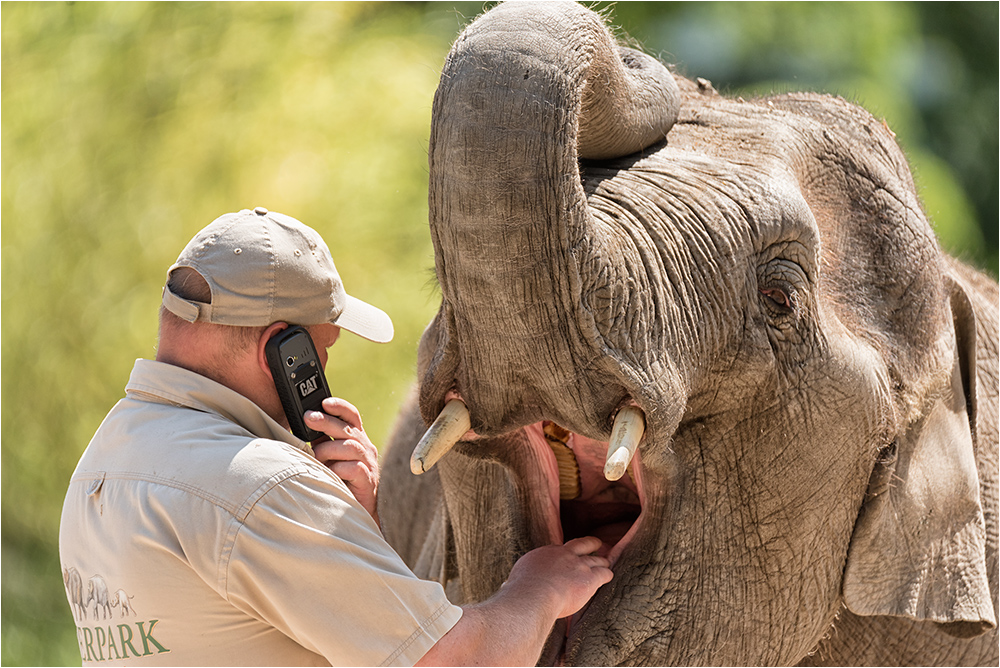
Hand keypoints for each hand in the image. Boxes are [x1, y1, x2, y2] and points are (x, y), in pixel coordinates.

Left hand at [306, 397, 379, 524]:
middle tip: (309, 418)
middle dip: (326, 421)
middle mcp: (365, 447)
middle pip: (347, 428)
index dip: (339, 406)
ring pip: (349, 446)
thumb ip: (320, 442)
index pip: (351, 415)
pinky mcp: (368, 480)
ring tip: (316, 457)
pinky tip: (329, 474)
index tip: (324, 402)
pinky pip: (353, 468)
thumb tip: (301, 427)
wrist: (358, 511)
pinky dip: (337, 469)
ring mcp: (368, 463)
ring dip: (328, 449)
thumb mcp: (329, 458)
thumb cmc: (340, 482)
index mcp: (356, 438)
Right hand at [505, 537, 612, 619]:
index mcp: (545, 554)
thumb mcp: (514, 580)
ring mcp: (578, 565)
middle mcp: (564, 555)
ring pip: (597, 559)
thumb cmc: (520, 592)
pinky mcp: (590, 578)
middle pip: (581, 544)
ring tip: (606, 562)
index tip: (568, 556)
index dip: (566, 553)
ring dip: (602, 561)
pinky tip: (609, 576)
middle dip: (590, 543)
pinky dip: (607, 574)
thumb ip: (516, 581)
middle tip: (596, 543)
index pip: (559, 551)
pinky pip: (604, 573)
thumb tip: (506, 585)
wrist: (534, 596)